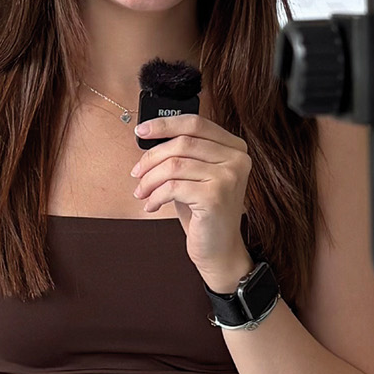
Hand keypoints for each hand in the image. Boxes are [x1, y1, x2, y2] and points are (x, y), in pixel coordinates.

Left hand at [130, 114, 252, 291]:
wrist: (219, 250)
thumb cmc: (204, 213)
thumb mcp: (196, 176)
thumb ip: (183, 154)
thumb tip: (149, 137)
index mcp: (235, 148)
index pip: (195, 124)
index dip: (164, 124)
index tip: (141, 131)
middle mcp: (237, 159)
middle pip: (182, 143)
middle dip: (152, 158)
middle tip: (137, 172)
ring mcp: (229, 177)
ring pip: (174, 165)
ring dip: (150, 179)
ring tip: (142, 192)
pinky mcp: (215, 196)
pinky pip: (172, 186)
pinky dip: (156, 195)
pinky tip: (153, 204)